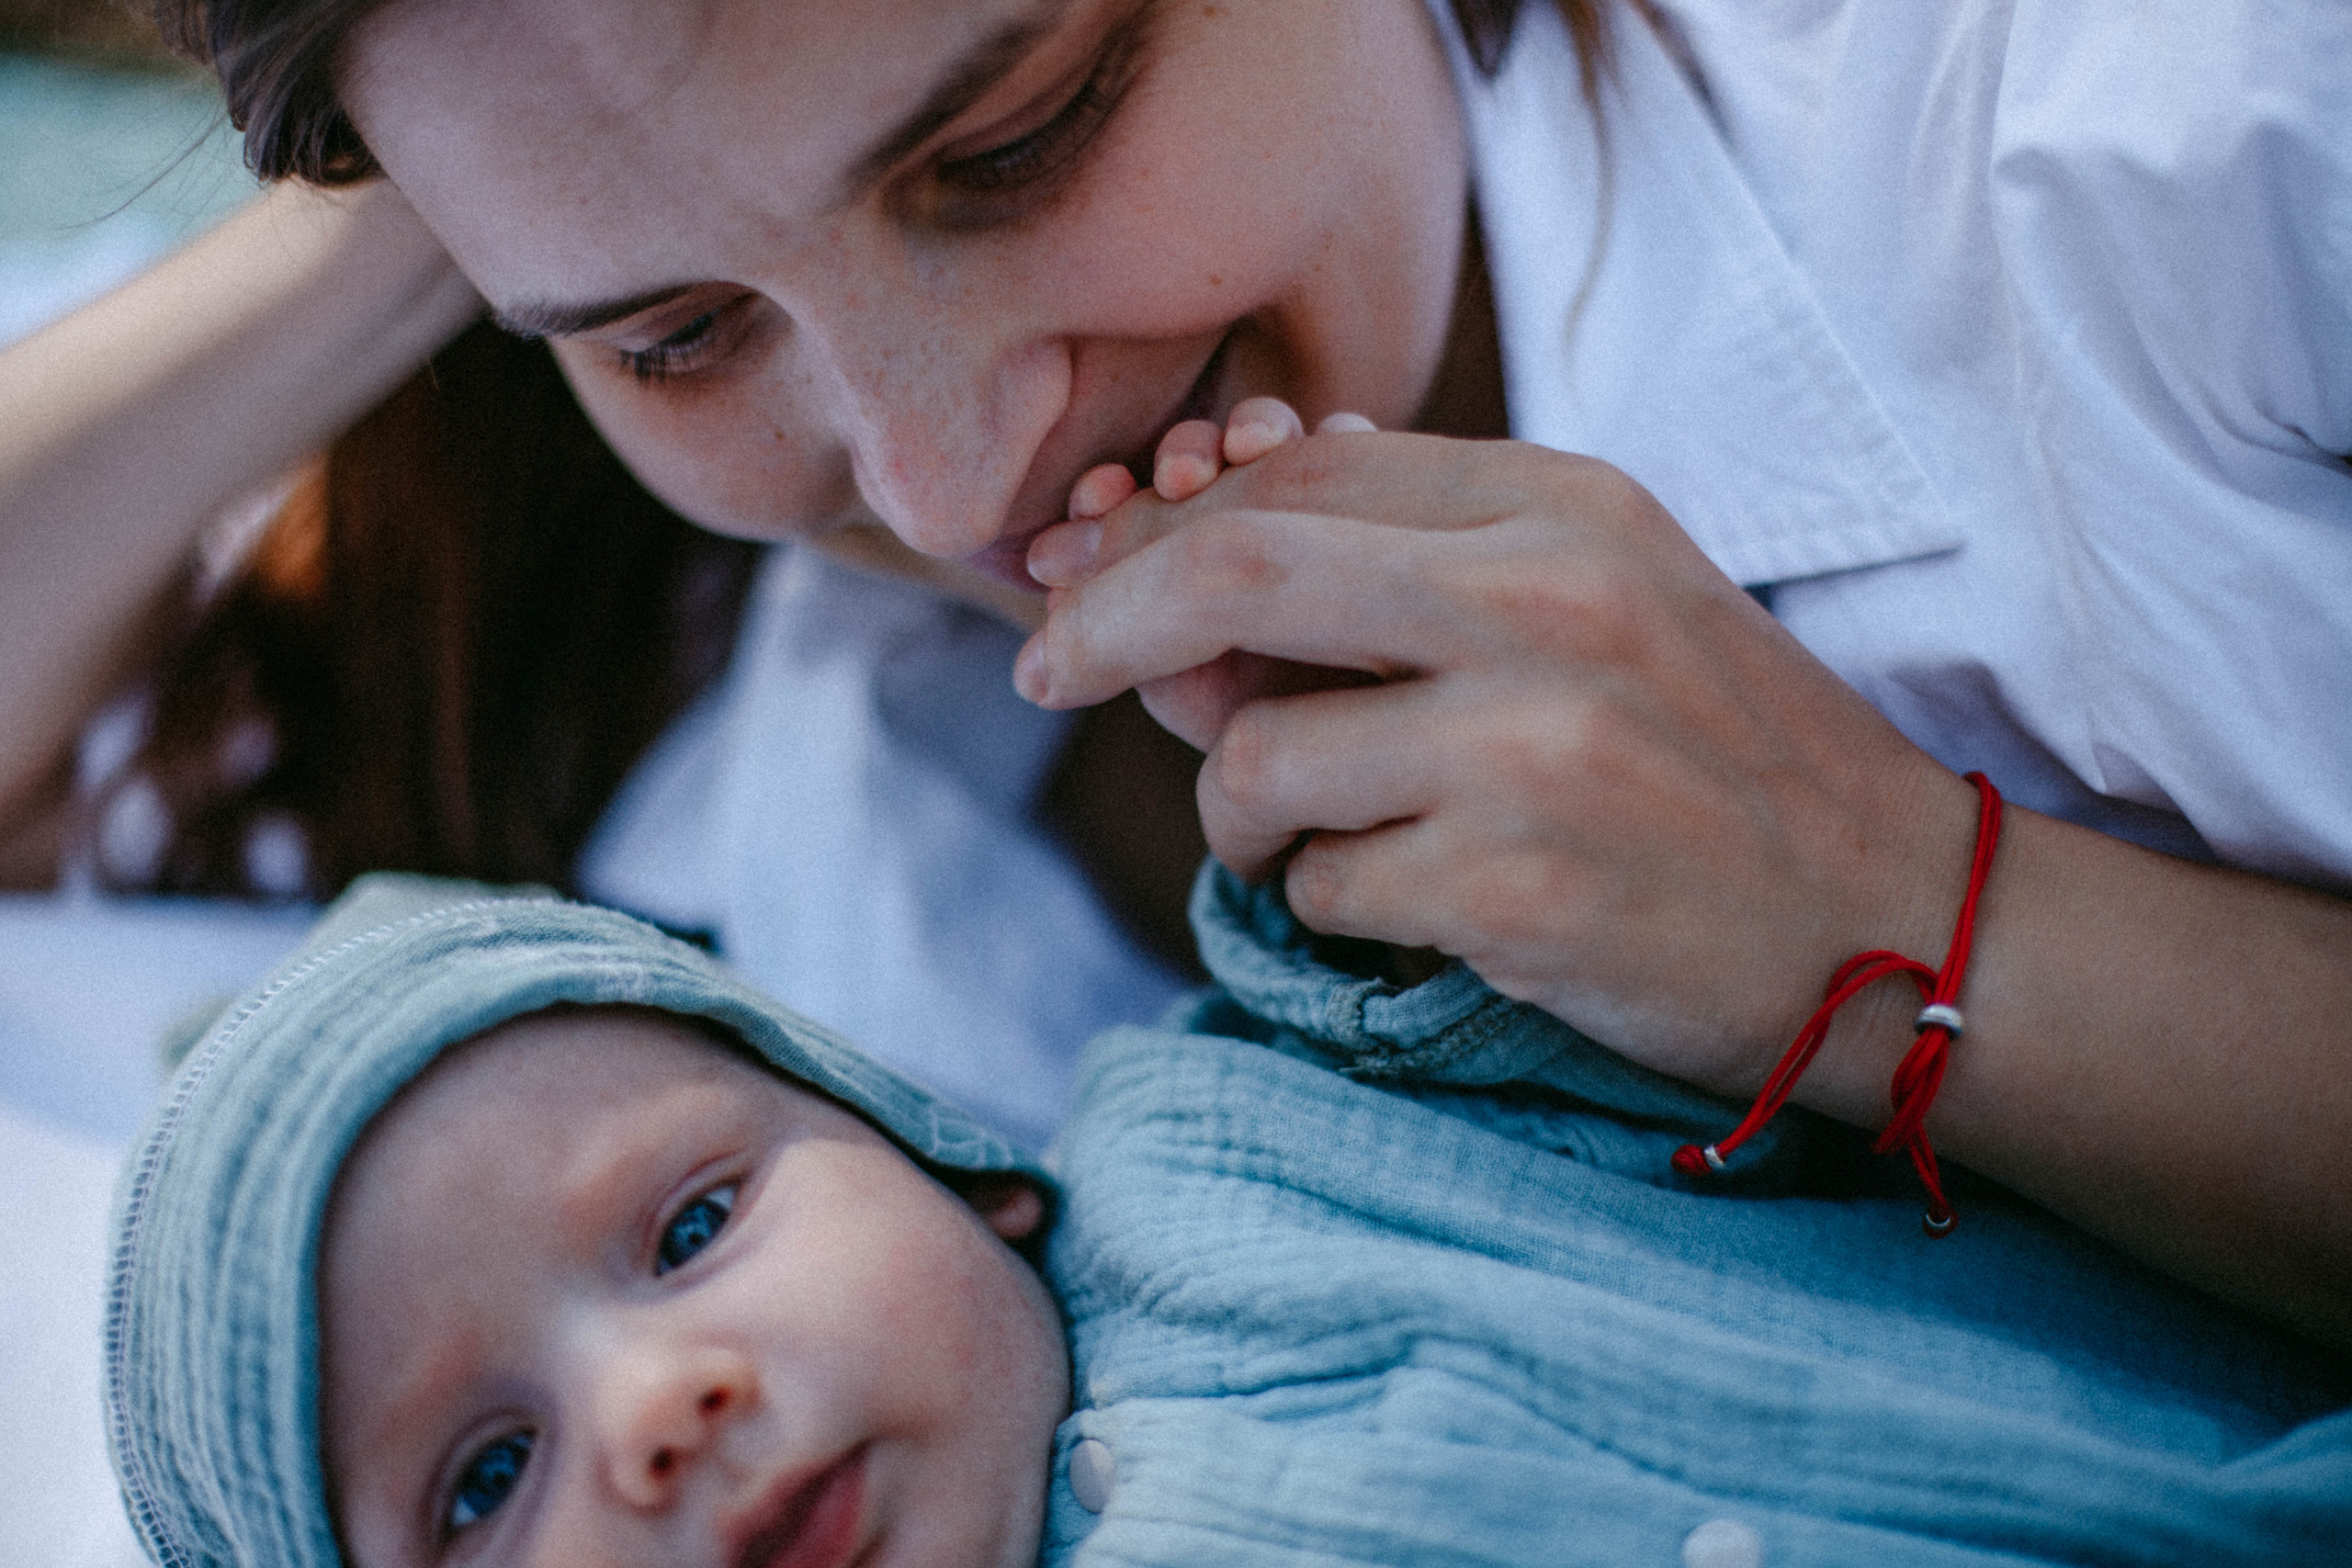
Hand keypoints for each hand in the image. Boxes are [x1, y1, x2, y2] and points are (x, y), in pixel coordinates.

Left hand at [1017, 409, 1979, 1095]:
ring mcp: (1536, 746)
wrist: (1899, 922)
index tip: (1082, 577)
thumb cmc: (1723, 762)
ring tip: (1313, 839)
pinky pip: (1322, 887)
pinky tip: (1413, 910)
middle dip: (1104, 618)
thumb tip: (1183, 565)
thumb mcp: (1593, 608)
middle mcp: (1548, 601)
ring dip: (1245, 812)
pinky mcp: (1518, 890)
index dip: (1160, 528)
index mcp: (1564, 507)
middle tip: (1041, 669)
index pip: (1298, 479)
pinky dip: (1331, 906)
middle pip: (1234, 566)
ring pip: (1260, 754)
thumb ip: (1408, 572)